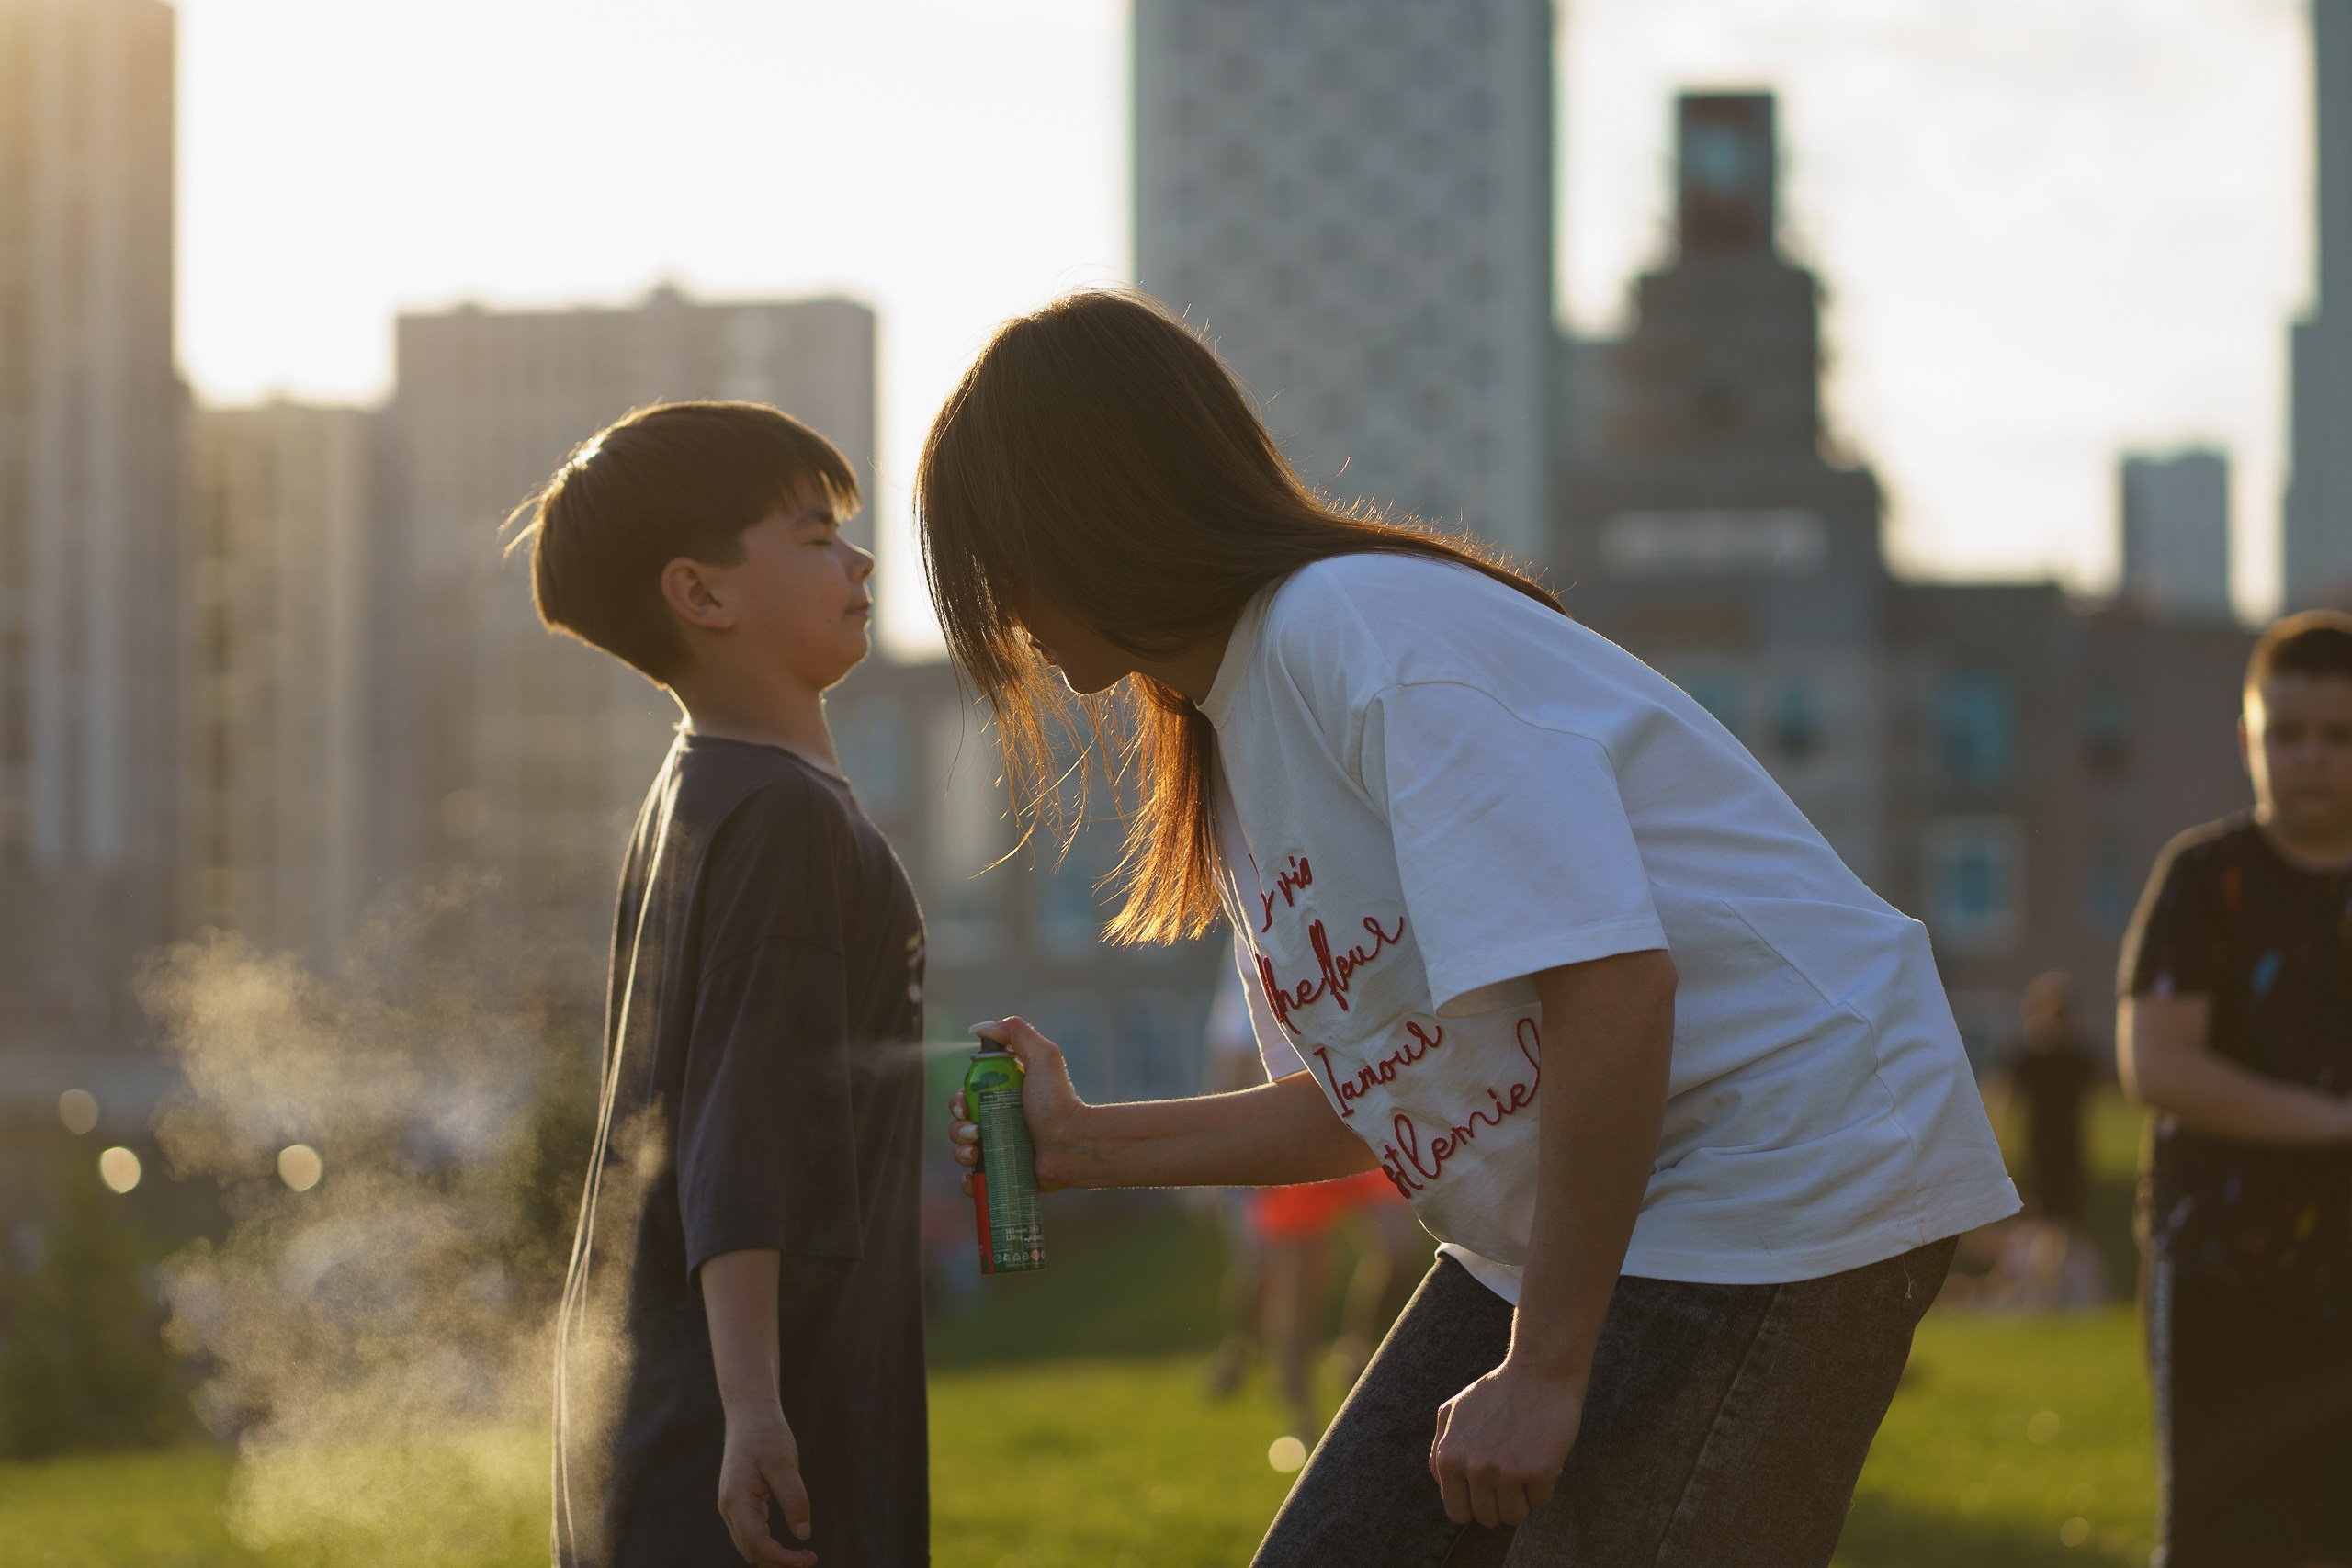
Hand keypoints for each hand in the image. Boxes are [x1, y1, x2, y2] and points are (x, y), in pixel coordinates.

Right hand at [715, 1405, 815, 1566]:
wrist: (750, 1414)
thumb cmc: (766, 1434)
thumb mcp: (784, 1463)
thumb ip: (794, 1498)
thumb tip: (803, 1533)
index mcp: (736, 1499)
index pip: (756, 1543)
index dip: (781, 1558)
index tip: (806, 1560)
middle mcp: (729, 1507)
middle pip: (750, 1550)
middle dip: (778, 1562)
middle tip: (809, 1561)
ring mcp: (732, 1506)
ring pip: (749, 1544)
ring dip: (774, 1556)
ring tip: (803, 1557)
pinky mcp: (740, 1502)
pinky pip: (752, 1533)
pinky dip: (769, 1544)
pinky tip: (789, 1544)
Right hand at [949, 1017, 1086, 1192]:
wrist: (1074, 1143)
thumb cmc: (1058, 1101)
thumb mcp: (1042, 1056)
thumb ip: (1015, 1032)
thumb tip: (978, 1028)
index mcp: (1003, 1097)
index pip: (966, 1097)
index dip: (957, 1101)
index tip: (963, 1106)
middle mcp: (1000, 1123)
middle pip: (959, 1124)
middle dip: (957, 1128)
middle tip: (973, 1132)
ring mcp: (1001, 1151)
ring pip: (963, 1152)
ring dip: (960, 1153)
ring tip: (976, 1153)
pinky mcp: (1004, 1176)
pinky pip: (975, 1182)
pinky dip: (969, 1182)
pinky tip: (975, 1176)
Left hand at [1428, 1359, 1584, 1528]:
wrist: (1540, 1372)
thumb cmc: (1498, 1391)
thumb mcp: (1453, 1412)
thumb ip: (1440, 1448)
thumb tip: (1441, 1481)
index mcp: (1449, 1458)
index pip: (1458, 1513)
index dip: (1476, 1504)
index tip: (1489, 1489)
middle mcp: (1473, 1468)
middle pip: (1487, 1518)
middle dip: (1501, 1502)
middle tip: (1512, 1475)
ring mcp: (1504, 1473)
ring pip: (1514, 1516)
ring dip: (1523, 1497)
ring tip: (1526, 1466)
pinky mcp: (1536, 1473)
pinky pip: (1540, 1501)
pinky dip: (1544, 1486)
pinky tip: (1543, 1457)